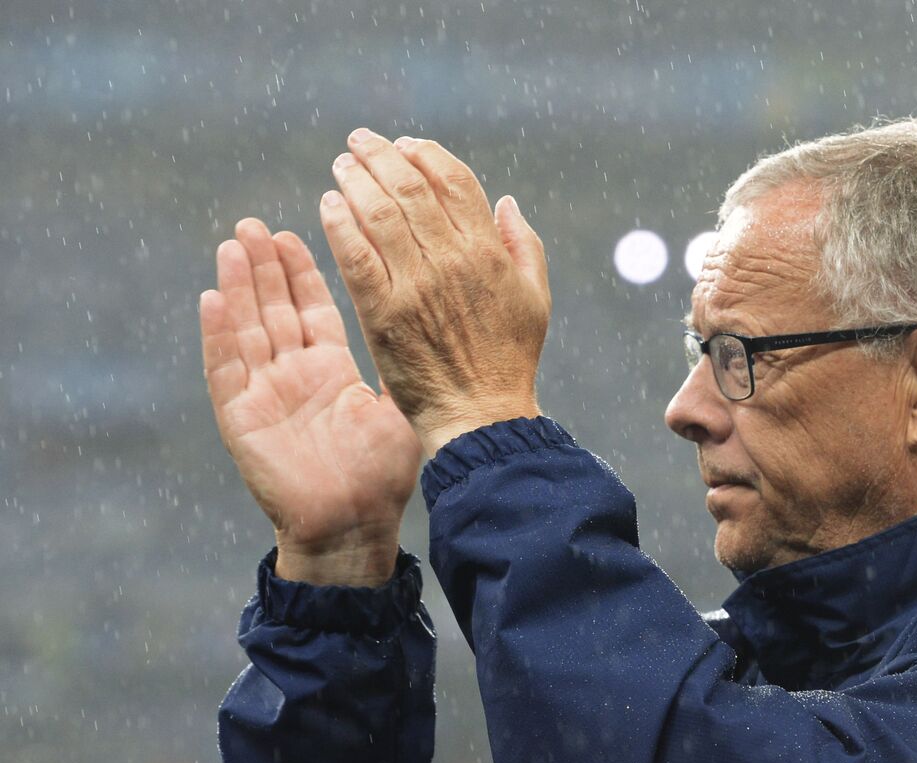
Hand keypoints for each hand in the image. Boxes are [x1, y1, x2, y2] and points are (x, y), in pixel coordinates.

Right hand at [200, 218, 422, 583]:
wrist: (354, 527)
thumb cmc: (382, 477)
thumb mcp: (398, 408)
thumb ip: (402, 365)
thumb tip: (431, 325)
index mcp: (330, 372)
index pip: (312, 310)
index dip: (301, 273)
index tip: (295, 232)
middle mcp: (295, 377)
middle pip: (274, 310)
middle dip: (264, 267)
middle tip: (255, 224)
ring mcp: (265, 395)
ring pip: (247, 329)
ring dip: (238, 287)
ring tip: (234, 243)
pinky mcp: (242, 419)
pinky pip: (226, 370)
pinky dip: (218, 335)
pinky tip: (212, 298)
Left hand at [319, 128, 549, 455]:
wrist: (480, 414)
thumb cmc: (509, 360)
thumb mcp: (535, 298)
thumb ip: (524, 245)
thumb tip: (507, 202)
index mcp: (488, 252)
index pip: (452, 181)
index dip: (426, 154)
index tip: (406, 146)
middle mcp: (451, 261)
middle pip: (409, 187)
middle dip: (381, 156)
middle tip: (360, 143)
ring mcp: (414, 286)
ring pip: (378, 213)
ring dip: (355, 180)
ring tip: (342, 166)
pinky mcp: (382, 313)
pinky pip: (355, 255)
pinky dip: (340, 224)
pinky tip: (329, 205)